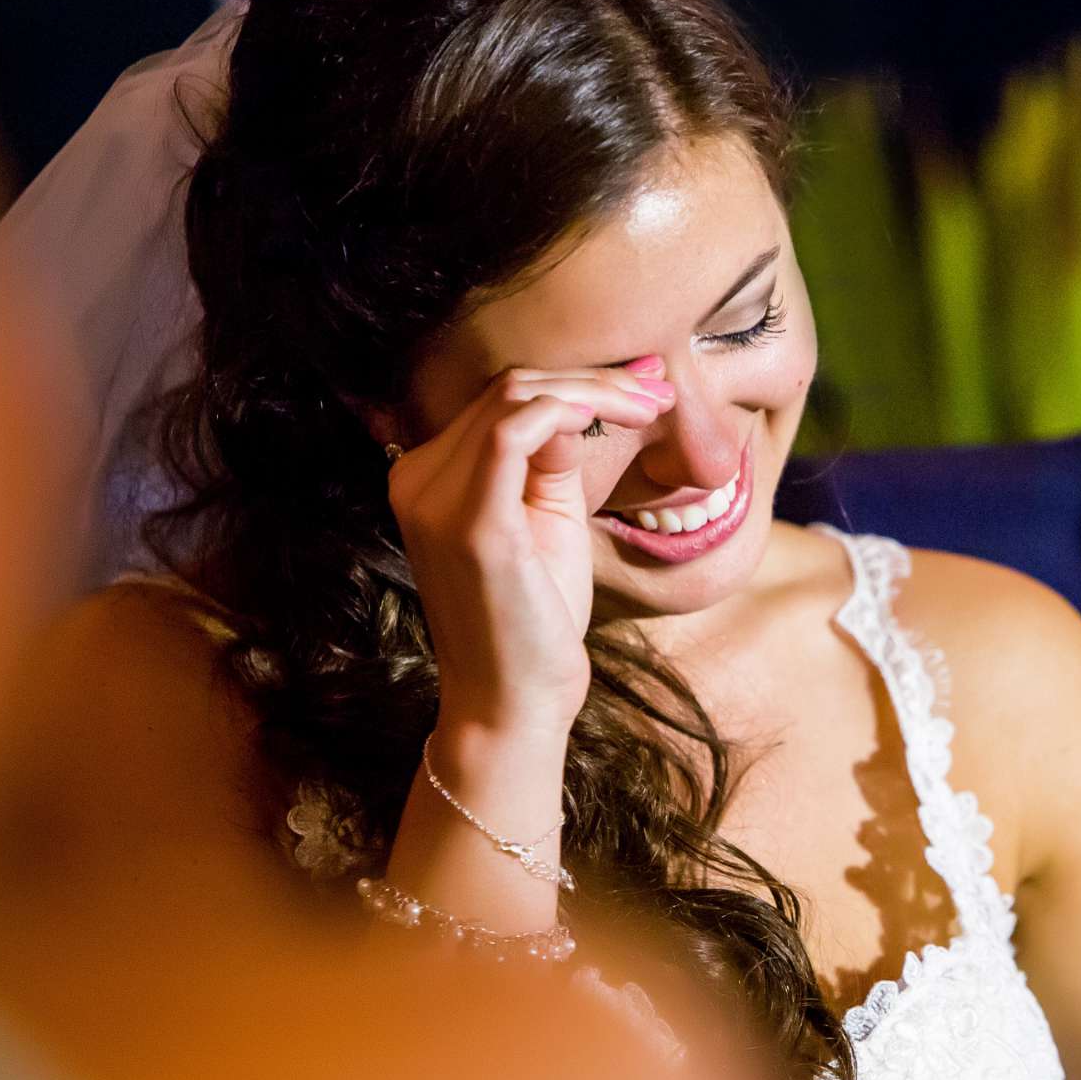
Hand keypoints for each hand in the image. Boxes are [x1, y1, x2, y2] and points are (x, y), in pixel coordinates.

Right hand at [387, 359, 675, 735]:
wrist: (515, 700)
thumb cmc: (537, 617)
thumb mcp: (546, 519)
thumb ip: (552, 458)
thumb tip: (585, 398)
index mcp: (428, 475)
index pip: (502, 398)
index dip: (579, 381)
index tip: (648, 388)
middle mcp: (417, 477)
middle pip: (510, 387)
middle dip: (597, 379)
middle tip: (663, 392)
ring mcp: (435, 498)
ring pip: (518, 396)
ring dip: (597, 390)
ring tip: (655, 406)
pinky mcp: (470, 522)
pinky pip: (515, 430)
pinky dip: (572, 409)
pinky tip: (619, 418)